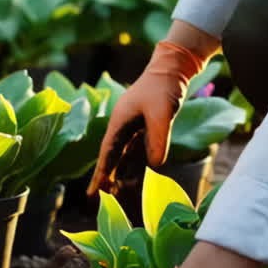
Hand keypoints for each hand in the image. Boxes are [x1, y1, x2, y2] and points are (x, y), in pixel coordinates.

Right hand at [87, 41, 205, 195]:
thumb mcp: (162, 114)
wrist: (173, 68)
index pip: (107, 153)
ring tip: (115, 193)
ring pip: (125, 155)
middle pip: (112, 157)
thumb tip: (156, 166)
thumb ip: (158, 139)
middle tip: (99, 198)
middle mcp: (123, 126)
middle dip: (106, 177)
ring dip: (120, 173)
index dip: (101, 173)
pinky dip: (135, 164)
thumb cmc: (163, 87)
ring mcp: (134, 126)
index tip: (94, 192)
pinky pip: (138, 150)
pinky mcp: (146, 126)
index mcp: (120, 122)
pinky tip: (133, 177)